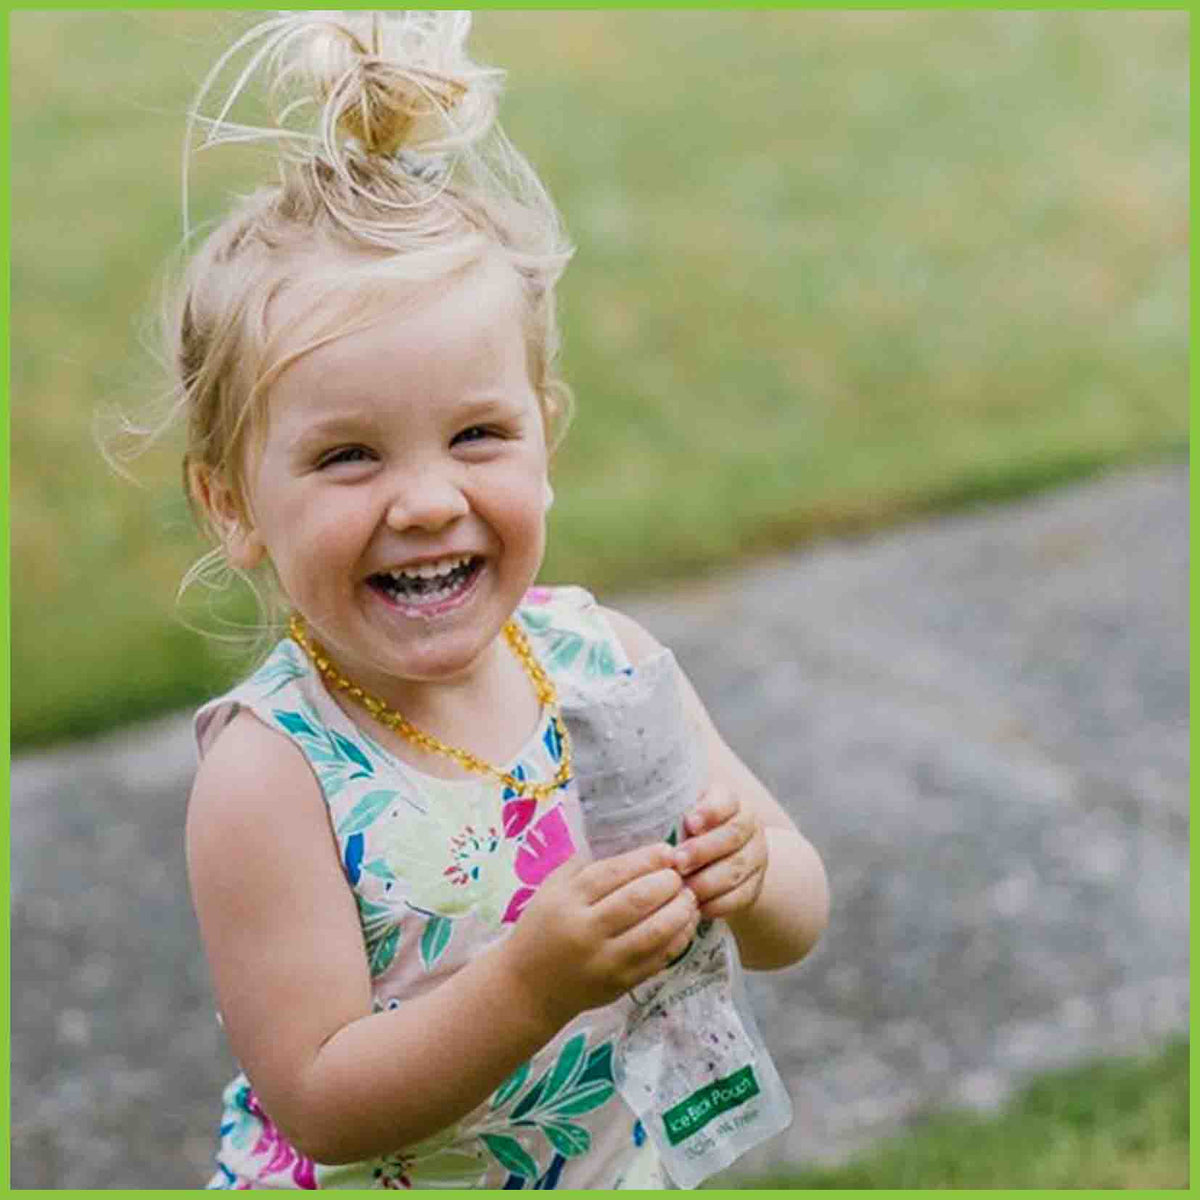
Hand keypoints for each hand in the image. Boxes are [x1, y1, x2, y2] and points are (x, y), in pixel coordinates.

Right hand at [503, 842, 701, 1029]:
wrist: (528, 988)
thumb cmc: (541, 929)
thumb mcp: (551, 890)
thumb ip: (584, 867)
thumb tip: (629, 843)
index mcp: (567, 901)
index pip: (612, 873)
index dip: (645, 859)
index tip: (667, 850)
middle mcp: (586, 931)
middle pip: (637, 900)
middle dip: (667, 882)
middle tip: (680, 874)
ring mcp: (605, 961)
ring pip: (654, 932)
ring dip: (680, 911)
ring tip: (689, 896)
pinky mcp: (620, 984)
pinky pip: (658, 959)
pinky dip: (679, 939)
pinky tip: (686, 923)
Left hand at [674, 783, 767, 918]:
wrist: (721, 860)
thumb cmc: (689, 833)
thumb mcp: (683, 815)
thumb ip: (674, 813)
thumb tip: (649, 816)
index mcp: (730, 802)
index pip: (726, 801)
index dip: (710, 812)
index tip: (689, 823)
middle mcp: (749, 826)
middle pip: (732, 836)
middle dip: (703, 850)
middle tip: (678, 862)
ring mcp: (755, 857)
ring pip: (736, 868)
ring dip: (707, 881)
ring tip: (683, 887)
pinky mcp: (754, 886)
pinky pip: (740, 896)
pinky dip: (717, 903)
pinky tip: (697, 905)